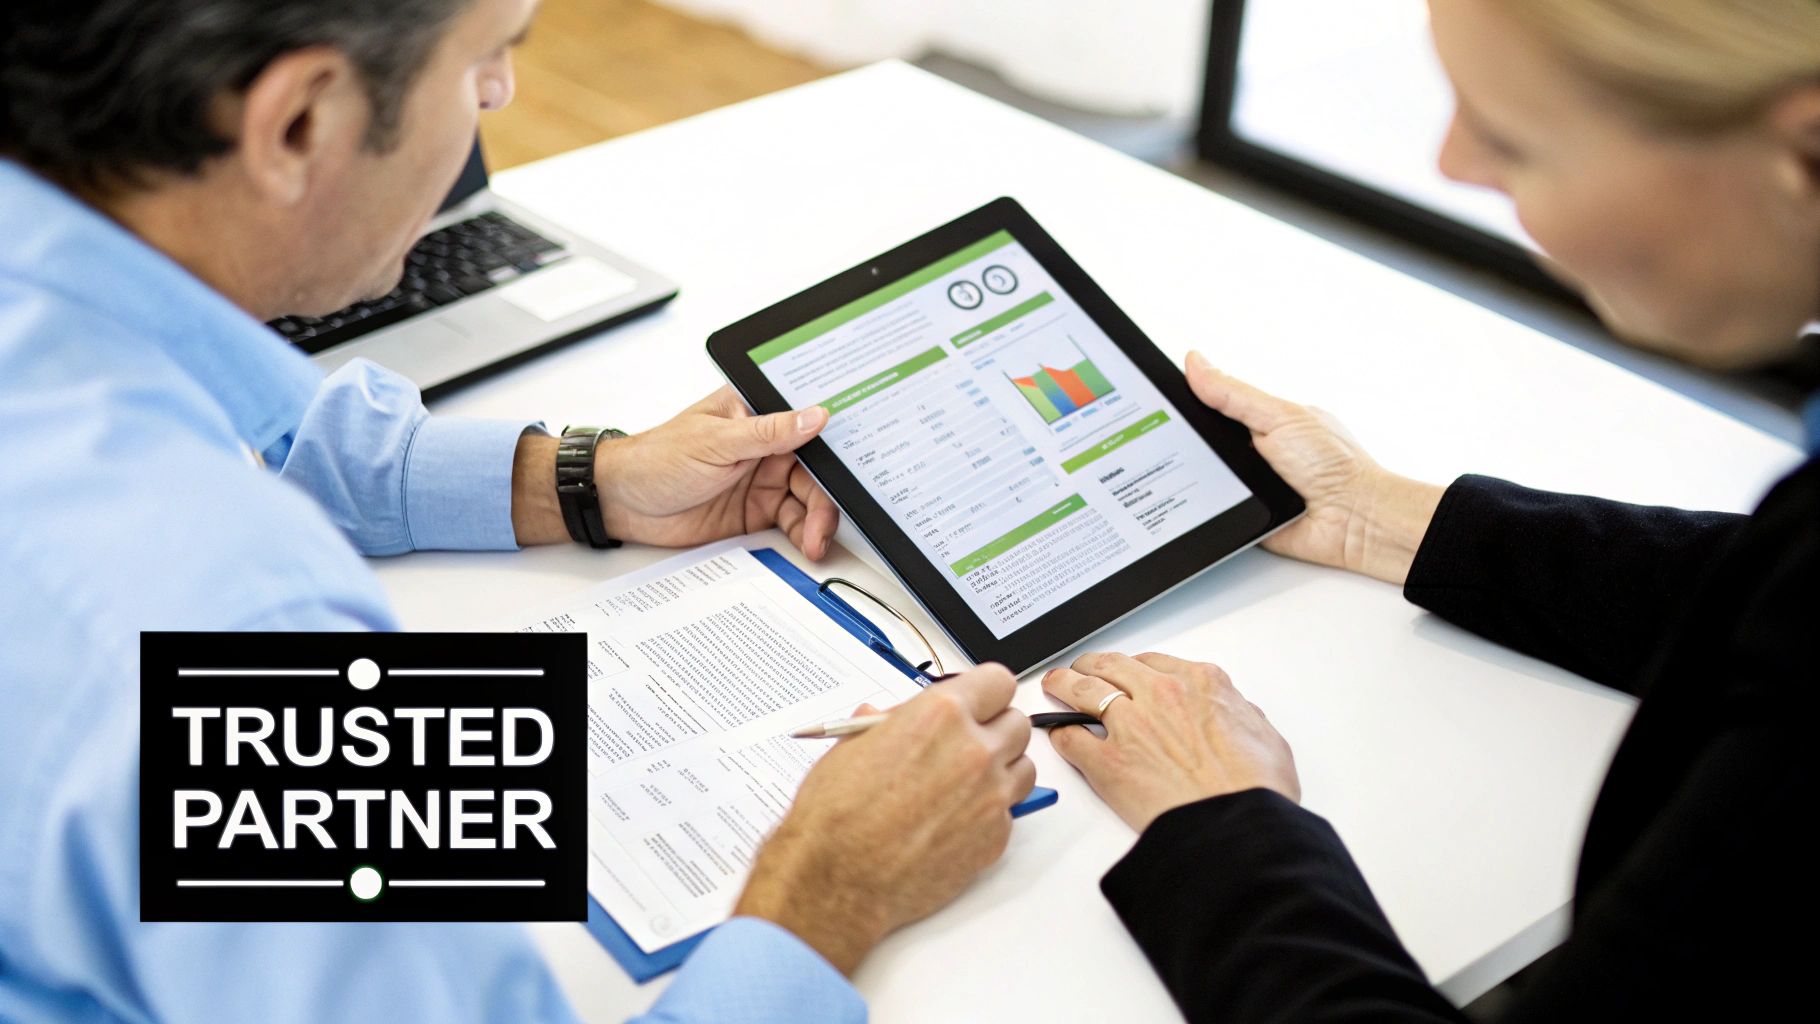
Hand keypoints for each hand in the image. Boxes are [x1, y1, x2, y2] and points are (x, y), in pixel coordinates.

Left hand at [512, 387, 840, 557]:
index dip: (835, 449)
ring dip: (816, 522)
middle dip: (826, 499)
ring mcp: (761, 480)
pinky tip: (805, 544)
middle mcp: (765, 446)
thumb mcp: (716, 442)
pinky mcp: (754, 513)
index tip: (854, 470)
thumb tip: (815, 415)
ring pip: (807, 501)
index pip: (808, 428)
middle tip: (825, 524)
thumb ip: (770, 432)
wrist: (622, 503)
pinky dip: (802, 536)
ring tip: (815, 542)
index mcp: (757, 414)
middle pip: (815, 472)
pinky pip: (790, 524)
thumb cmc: (657, 458)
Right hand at [734, 665, 1035, 974]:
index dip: (985, 694)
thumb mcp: (853, 746)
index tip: (978, 704)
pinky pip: (1010, 813)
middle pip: (1017, 724)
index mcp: (941, 715)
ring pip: (1025, 767)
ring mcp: (991, 796)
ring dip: (1002, 771)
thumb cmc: (836, 815)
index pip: (998, 683)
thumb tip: (890, 717)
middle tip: (966, 746)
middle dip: (994, 731)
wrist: (836, 877)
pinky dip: (989, 814)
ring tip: (964, 785)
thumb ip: (887, 724)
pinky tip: (953, 822)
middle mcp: (974, 751)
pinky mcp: (995, 838)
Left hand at [1044, 651, 1297, 832]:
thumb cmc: (1256, 789)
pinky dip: (1059, 734)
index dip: (1134, 667)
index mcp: (1200, 684)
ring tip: (1054, 685)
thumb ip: (1242, 716)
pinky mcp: (1107, 761)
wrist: (1238, 826)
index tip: (1126, 673)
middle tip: (1081, 670)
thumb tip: (1235, 716)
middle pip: (1111, 666)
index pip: (1153, 661)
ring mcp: (1130, 725)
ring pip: (1082, 690)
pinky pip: (1071, 738)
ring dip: (1064, 684)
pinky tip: (1056, 734)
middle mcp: (1161, 695)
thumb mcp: (1266, 738)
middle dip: (1091, 665)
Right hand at [1185, 351, 1443, 584]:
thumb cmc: (1334, 465)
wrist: (1354, 519)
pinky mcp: (1244, 516)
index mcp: (1263, 421)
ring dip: (1200, 478)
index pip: (1214, 405)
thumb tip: (1196, 363)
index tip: (1162, 398)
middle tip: (1178, 440)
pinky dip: (1209, 508)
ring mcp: (1249, 484)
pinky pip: (1215, 511)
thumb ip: (1234, 394)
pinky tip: (1209, 502)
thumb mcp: (1278, 417)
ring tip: (1203, 473)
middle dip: (1191, 443)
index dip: (1189, 402)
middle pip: (1205, 443)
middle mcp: (1255, 451)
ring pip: (1205, 478)